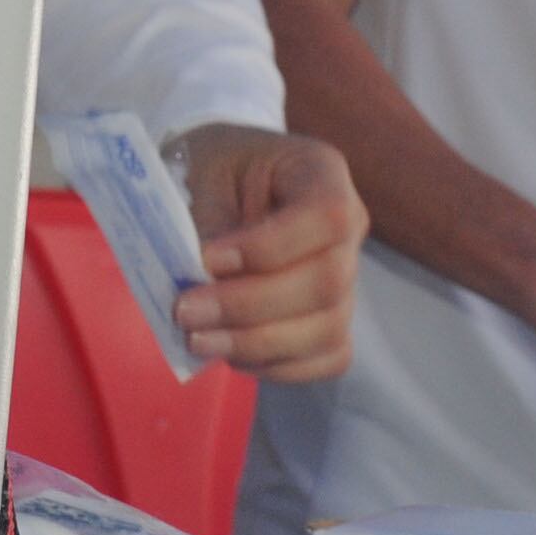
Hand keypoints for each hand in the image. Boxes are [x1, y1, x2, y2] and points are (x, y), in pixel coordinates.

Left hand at [166, 124, 362, 381]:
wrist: (224, 182)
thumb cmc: (216, 168)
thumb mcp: (205, 173)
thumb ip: (209, 222)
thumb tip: (203, 281)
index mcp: (322, 174)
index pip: (325, 216)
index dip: (269, 247)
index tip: (209, 259)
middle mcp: (349, 228)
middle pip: (327, 282)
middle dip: (250, 306)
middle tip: (186, 312)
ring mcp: (349, 278)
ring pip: (329, 328)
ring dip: (258, 344)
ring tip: (199, 340)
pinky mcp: (334, 319)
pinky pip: (327, 358)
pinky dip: (279, 366)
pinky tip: (232, 355)